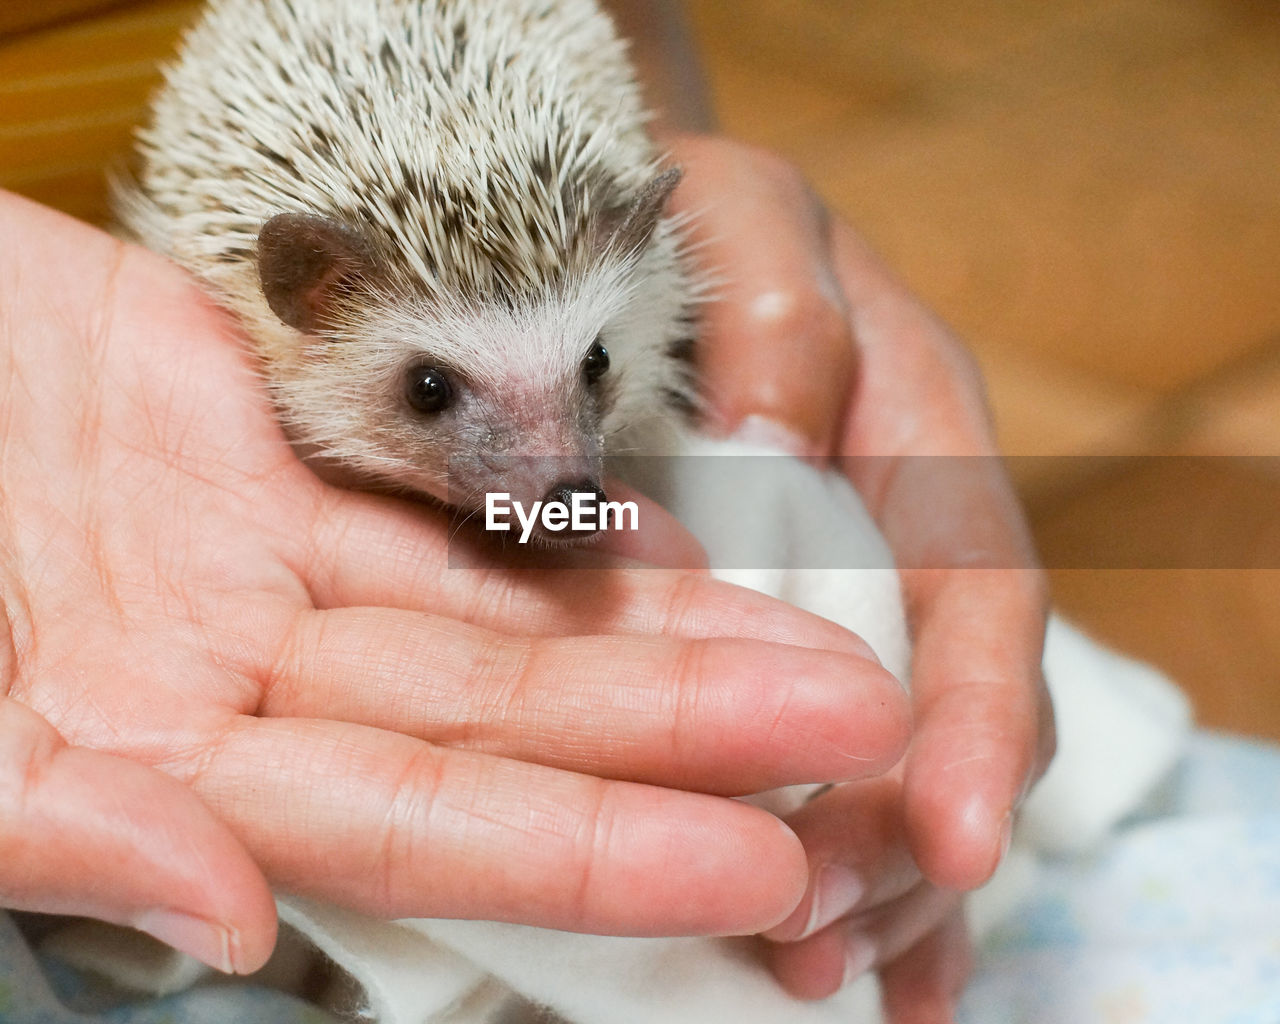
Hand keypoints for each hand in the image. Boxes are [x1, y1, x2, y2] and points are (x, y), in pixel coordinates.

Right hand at [0, 192, 911, 970]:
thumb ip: (36, 820)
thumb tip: (219, 911)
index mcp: (149, 768)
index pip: (419, 828)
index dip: (586, 846)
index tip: (754, 858)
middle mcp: (235, 679)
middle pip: (501, 721)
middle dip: (679, 732)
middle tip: (855, 733)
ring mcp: (259, 559)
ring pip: (497, 610)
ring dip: (655, 630)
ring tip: (818, 650)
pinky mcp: (267, 445)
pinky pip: (442, 495)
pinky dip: (556, 519)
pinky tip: (681, 545)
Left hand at [669, 135, 1054, 1018]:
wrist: (640, 234)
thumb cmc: (693, 220)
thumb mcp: (744, 220)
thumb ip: (782, 315)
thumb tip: (783, 446)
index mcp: (917, 435)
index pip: (971, 590)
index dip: (971, 718)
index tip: (949, 840)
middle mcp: (893, 532)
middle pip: (938, 707)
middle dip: (900, 836)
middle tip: (826, 937)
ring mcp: (833, 590)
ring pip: (886, 752)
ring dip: (868, 878)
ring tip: (816, 974)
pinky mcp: (763, 631)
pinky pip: (803, 749)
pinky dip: (825, 856)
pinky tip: (807, 956)